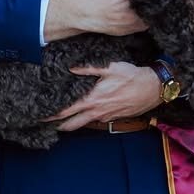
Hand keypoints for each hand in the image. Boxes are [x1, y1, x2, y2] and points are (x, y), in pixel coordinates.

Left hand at [46, 62, 161, 130]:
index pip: (66, 111)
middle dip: (56, 125)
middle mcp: (96, 112)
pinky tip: (83, 114)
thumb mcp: (110, 67)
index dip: (51, 115)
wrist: (153, 89)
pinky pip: (95, 121)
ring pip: (83, 125)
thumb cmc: (133, 76)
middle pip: (71, 125)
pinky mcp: (112, 118)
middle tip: (43, 124)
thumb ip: (89, 68)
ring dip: (70, 124)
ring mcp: (105, 117)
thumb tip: (71, 68)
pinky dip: (85, 119)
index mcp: (92, 100)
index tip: (40, 116)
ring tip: (59, 122)